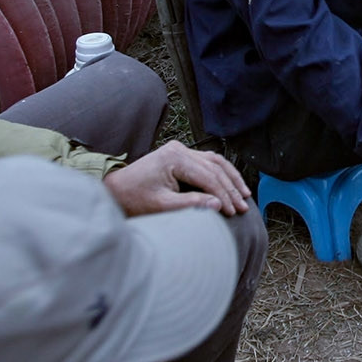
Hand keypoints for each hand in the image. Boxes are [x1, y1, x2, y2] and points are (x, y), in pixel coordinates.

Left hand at [103, 142, 252, 217]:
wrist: (116, 190)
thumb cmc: (134, 199)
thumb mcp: (162, 205)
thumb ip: (190, 204)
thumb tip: (218, 205)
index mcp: (174, 157)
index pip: (208, 177)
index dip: (224, 195)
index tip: (234, 212)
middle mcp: (179, 149)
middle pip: (215, 168)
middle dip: (231, 188)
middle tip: (243, 207)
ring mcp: (180, 150)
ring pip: (215, 162)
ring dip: (231, 178)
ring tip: (245, 195)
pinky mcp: (180, 155)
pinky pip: (207, 162)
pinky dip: (221, 173)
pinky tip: (231, 184)